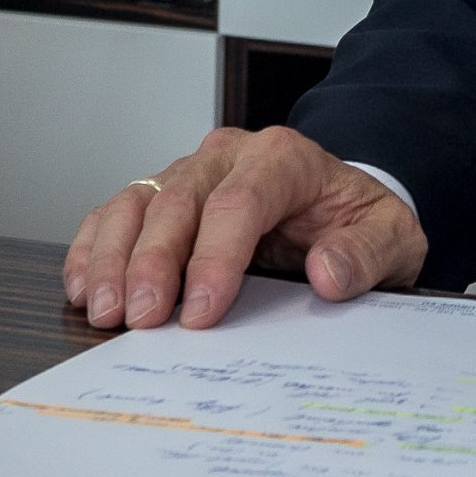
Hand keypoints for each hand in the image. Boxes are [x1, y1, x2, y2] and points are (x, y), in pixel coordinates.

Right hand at [63, 127, 427, 331]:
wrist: (343, 208)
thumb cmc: (359, 224)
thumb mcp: (391, 238)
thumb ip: (366, 254)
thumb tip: (329, 273)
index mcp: (285, 158)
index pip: (241, 201)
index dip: (215, 257)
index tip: (199, 313)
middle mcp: (230, 156)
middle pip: (179, 200)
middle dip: (154, 262)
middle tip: (139, 320)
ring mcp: (190, 172)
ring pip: (138, 202)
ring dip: (113, 257)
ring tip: (103, 311)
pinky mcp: (164, 195)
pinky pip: (117, 212)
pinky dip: (94, 247)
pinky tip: (84, 287)